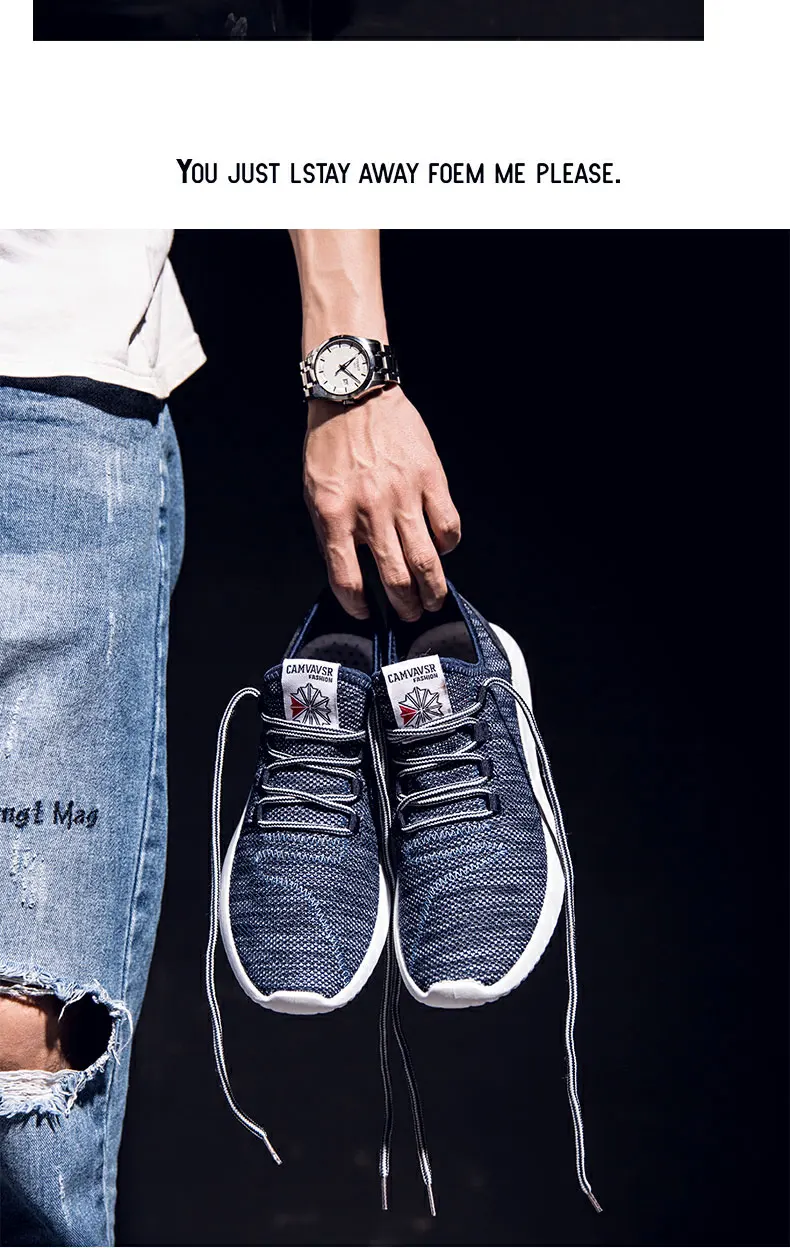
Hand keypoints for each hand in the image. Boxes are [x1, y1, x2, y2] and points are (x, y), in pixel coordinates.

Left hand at [303, 387, 460, 620]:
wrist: (354, 393)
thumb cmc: (331, 443)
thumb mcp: (314, 491)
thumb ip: (329, 532)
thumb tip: (347, 571)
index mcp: (335, 515)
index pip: (346, 579)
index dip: (357, 606)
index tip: (365, 613)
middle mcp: (370, 511)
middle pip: (395, 579)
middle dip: (405, 606)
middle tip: (412, 613)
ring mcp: (403, 495)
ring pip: (426, 560)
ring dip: (433, 588)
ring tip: (434, 599)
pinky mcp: (430, 478)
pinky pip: (448, 526)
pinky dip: (448, 545)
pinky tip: (441, 548)